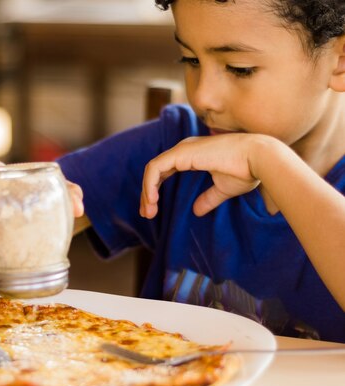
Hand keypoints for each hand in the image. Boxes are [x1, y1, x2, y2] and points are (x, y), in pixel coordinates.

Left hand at [140, 133, 266, 217]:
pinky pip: (155, 169)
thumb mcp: (223, 189)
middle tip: (146, 214)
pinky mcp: (181, 153)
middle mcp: (184, 149)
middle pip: (156, 171)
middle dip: (147, 194)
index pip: (165, 171)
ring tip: (149, 212)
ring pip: (152, 170)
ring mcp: (181, 150)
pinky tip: (152, 201)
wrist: (259, 159)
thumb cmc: (247, 171)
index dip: (155, 190)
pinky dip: (150, 185)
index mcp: (192, 155)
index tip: (153, 210)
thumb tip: (196, 211)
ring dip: (146, 192)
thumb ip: (208, 198)